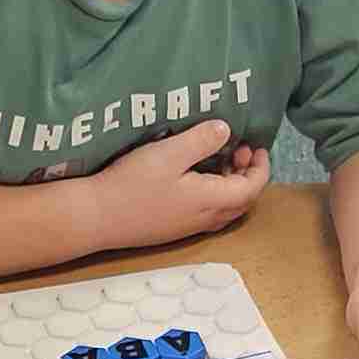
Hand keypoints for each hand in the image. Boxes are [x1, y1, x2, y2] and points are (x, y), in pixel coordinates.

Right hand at [90, 118, 271, 254]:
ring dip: (231, 185)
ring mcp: (188, 226)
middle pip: (242, 201)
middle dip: (248, 175)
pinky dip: (214, 194)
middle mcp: (204, 218)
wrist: (97, 217)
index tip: (256, 147)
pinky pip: (207, 212)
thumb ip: (201, 140)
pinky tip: (195, 177)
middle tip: (238, 150)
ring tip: (219, 160)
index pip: (252, 188)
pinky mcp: (173, 228)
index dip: (260, 167)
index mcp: (210, 201)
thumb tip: (226, 130)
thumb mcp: (169, 153)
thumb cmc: (132, 184)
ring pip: (225, 208)